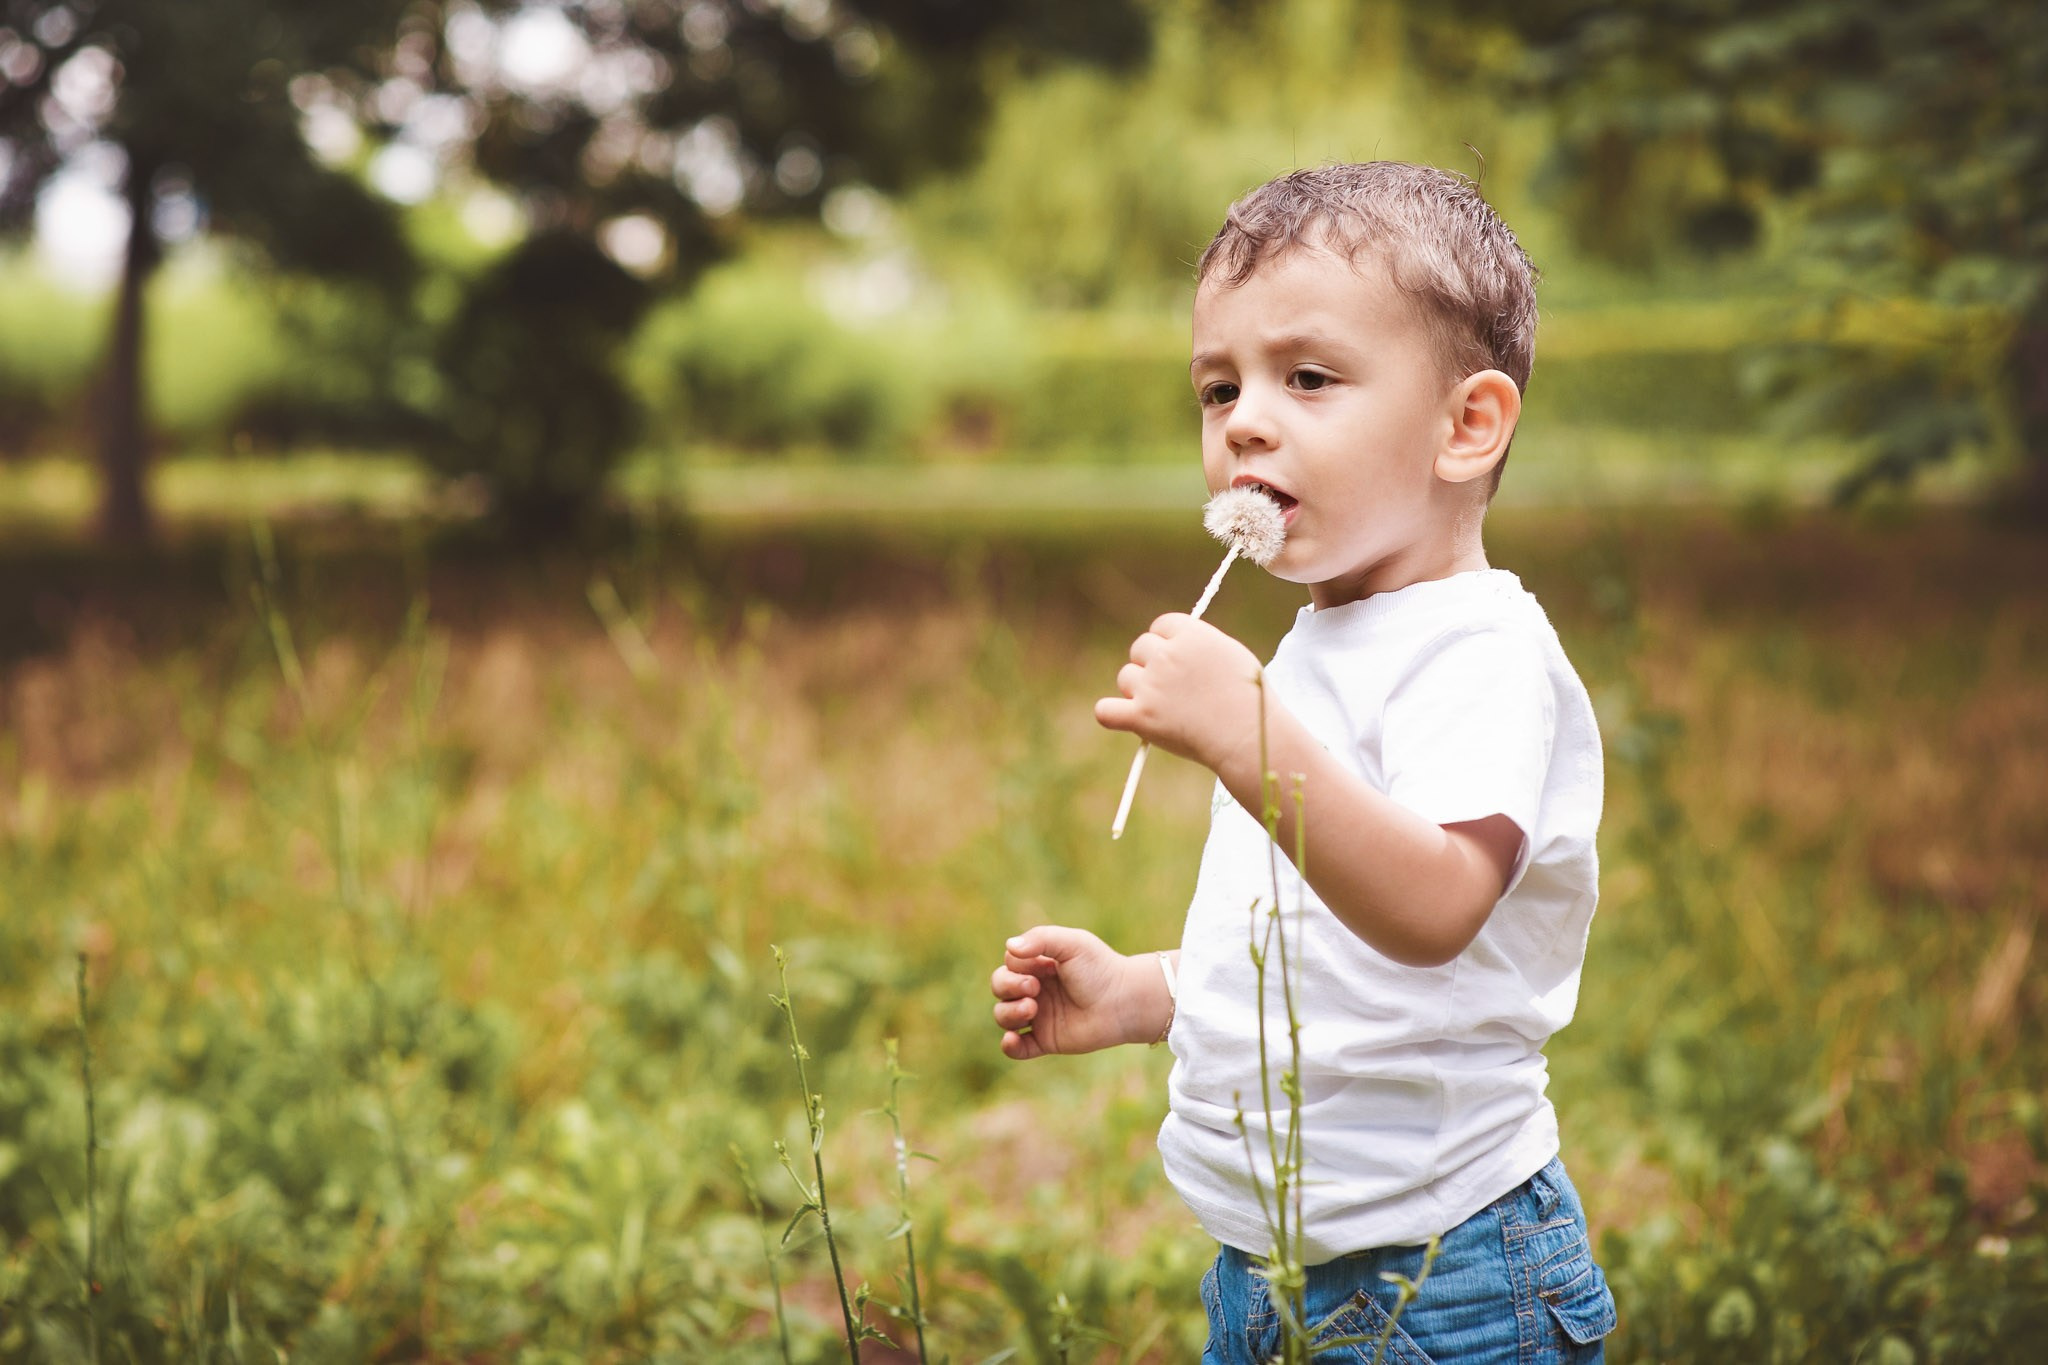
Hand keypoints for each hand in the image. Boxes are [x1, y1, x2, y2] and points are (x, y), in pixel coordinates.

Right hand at [989, 926, 1150, 1059]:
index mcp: (1040, 965)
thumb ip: (1040, 939)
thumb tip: (1009, 946)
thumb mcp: (1072, 943)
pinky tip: (1012, 1039)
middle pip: (1000, 987)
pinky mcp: (1046, 1040)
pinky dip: (1009, 1046)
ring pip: (1003, 1016)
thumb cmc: (1100, 968)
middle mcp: (1036, 989)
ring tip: (1031, 1010)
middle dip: (1008, 987)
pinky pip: (1018, 1048)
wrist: (1124, 1001)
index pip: (1009, 963)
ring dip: (1008, 1013)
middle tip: (1034, 989)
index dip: (1017, 966)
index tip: (1044, 967)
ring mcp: (1039, 1016)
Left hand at [1095, 614, 1264, 771]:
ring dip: (1138, 690)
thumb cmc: (1249, 699)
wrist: (1247, 737)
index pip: (1162, 624)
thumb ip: (1200, 644)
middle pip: (1140, 647)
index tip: (1176, 657)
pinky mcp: (1141, 716)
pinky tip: (1124, 717)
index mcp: (1192, 635)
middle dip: (1151, 664)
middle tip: (1172, 687)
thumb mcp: (1232, 654)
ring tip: (1164, 708)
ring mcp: (1152, 686)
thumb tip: (1177, 643)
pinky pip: (1105, 711)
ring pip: (1125, 677)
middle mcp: (1168, 656)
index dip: (1167, 641)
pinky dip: (1111, 714)